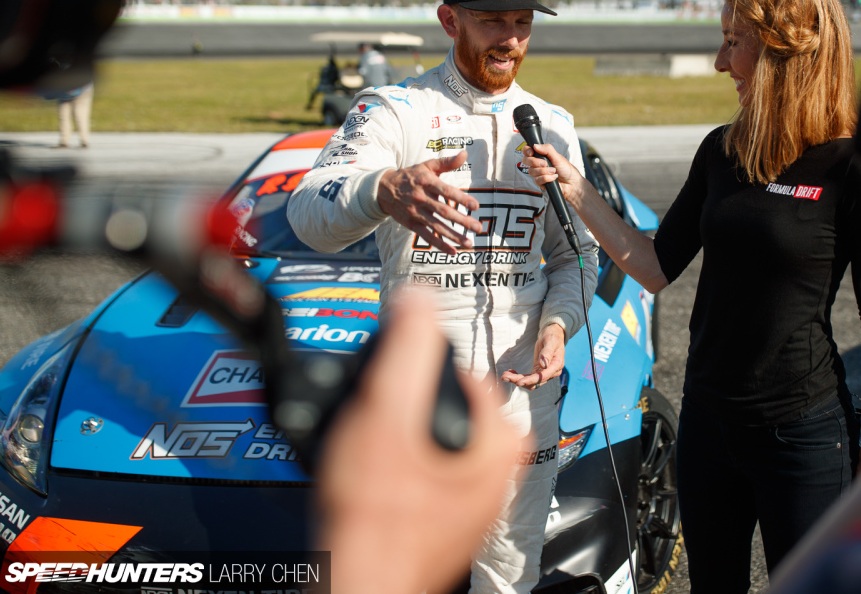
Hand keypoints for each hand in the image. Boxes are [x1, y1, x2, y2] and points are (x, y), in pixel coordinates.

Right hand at [318, 289, 524, 593]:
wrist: (357, 581)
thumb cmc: (374, 517)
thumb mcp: (385, 410)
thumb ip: (406, 347)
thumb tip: (419, 296)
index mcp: (503, 441)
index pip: (458, 369)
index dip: (409, 370)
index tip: (381, 388)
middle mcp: (500, 471)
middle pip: (443, 402)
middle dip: (401, 405)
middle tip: (370, 425)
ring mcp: (474, 499)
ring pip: (430, 437)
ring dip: (395, 435)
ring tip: (367, 453)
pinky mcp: (446, 518)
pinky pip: (424, 470)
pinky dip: (397, 466)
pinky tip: (370, 477)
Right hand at [377, 151, 483, 254]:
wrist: (382, 189)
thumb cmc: (410, 176)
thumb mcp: (426, 166)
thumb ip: (446, 162)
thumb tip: (465, 154)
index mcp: (426, 182)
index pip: (446, 191)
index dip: (461, 199)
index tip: (476, 206)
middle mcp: (420, 198)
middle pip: (444, 211)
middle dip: (462, 221)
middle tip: (478, 228)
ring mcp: (415, 212)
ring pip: (436, 226)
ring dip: (453, 235)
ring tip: (469, 242)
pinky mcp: (411, 224)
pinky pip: (426, 236)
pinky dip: (439, 244)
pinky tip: (453, 251)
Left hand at [501, 323, 565, 389]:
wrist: (553, 335)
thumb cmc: (552, 337)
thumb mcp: (550, 342)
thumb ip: (547, 354)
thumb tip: (544, 365)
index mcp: (556, 365)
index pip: (543, 376)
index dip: (530, 380)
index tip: (518, 382)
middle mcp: (552, 372)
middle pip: (535, 382)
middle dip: (519, 380)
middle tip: (504, 376)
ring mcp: (545, 373)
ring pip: (530, 382)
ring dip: (517, 379)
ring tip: (505, 375)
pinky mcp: (538, 371)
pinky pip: (528, 377)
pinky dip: (519, 376)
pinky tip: (511, 371)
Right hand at [521, 144, 583, 202]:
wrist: (572, 182)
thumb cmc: (566, 169)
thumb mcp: (557, 157)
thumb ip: (547, 149)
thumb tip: (535, 145)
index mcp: (541, 156)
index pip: (527, 151)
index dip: (526, 150)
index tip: (531, 152)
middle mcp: (537, 164)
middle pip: (526, 160)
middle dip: (535, 162)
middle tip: (545, 163)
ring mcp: (538, 173)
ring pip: (531, 171)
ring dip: (544, 171)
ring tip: (554, 171)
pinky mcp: (540, 182)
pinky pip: (537, 180)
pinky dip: (547, 178)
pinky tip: (554, 177)